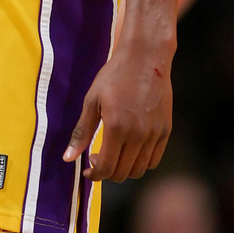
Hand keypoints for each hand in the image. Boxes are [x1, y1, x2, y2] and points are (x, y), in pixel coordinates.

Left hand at [62, 44, 171, 181]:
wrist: (145, 57)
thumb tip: (68, 158)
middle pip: (122, 173)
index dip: (95, 175)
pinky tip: (131, 149)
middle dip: (107, 172)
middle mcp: (137, 135)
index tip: (88, 170)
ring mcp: (154, 134)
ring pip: (139, 170)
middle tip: (98, 158)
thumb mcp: (92, 100)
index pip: (107, 168)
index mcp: (116, 127)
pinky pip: (154, 160)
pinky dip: (141, 162)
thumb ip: (82, 131)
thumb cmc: (115, 75)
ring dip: (124, 169)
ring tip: (115, 154)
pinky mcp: (165, 130)